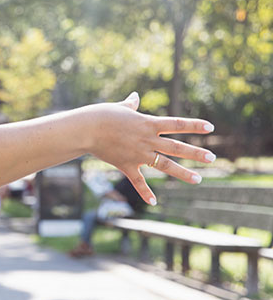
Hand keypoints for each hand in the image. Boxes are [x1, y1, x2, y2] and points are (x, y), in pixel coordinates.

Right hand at [89, 92, 215, 204]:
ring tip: (198, 179)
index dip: (194, 125)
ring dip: (183, 173)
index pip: (177, 124)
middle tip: (212, 158)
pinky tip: (154, 202)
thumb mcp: (119, 108)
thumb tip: (134, 97)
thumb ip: (130, 105)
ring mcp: (138, 154)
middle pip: (177, 147)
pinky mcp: (126, 166)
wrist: (86, 130)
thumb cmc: (101, 115)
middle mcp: (148, 140)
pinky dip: (145, 192)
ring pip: (165, 165)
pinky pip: (138, 181)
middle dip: (196, 153)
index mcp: (148, 123)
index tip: (210, 126)